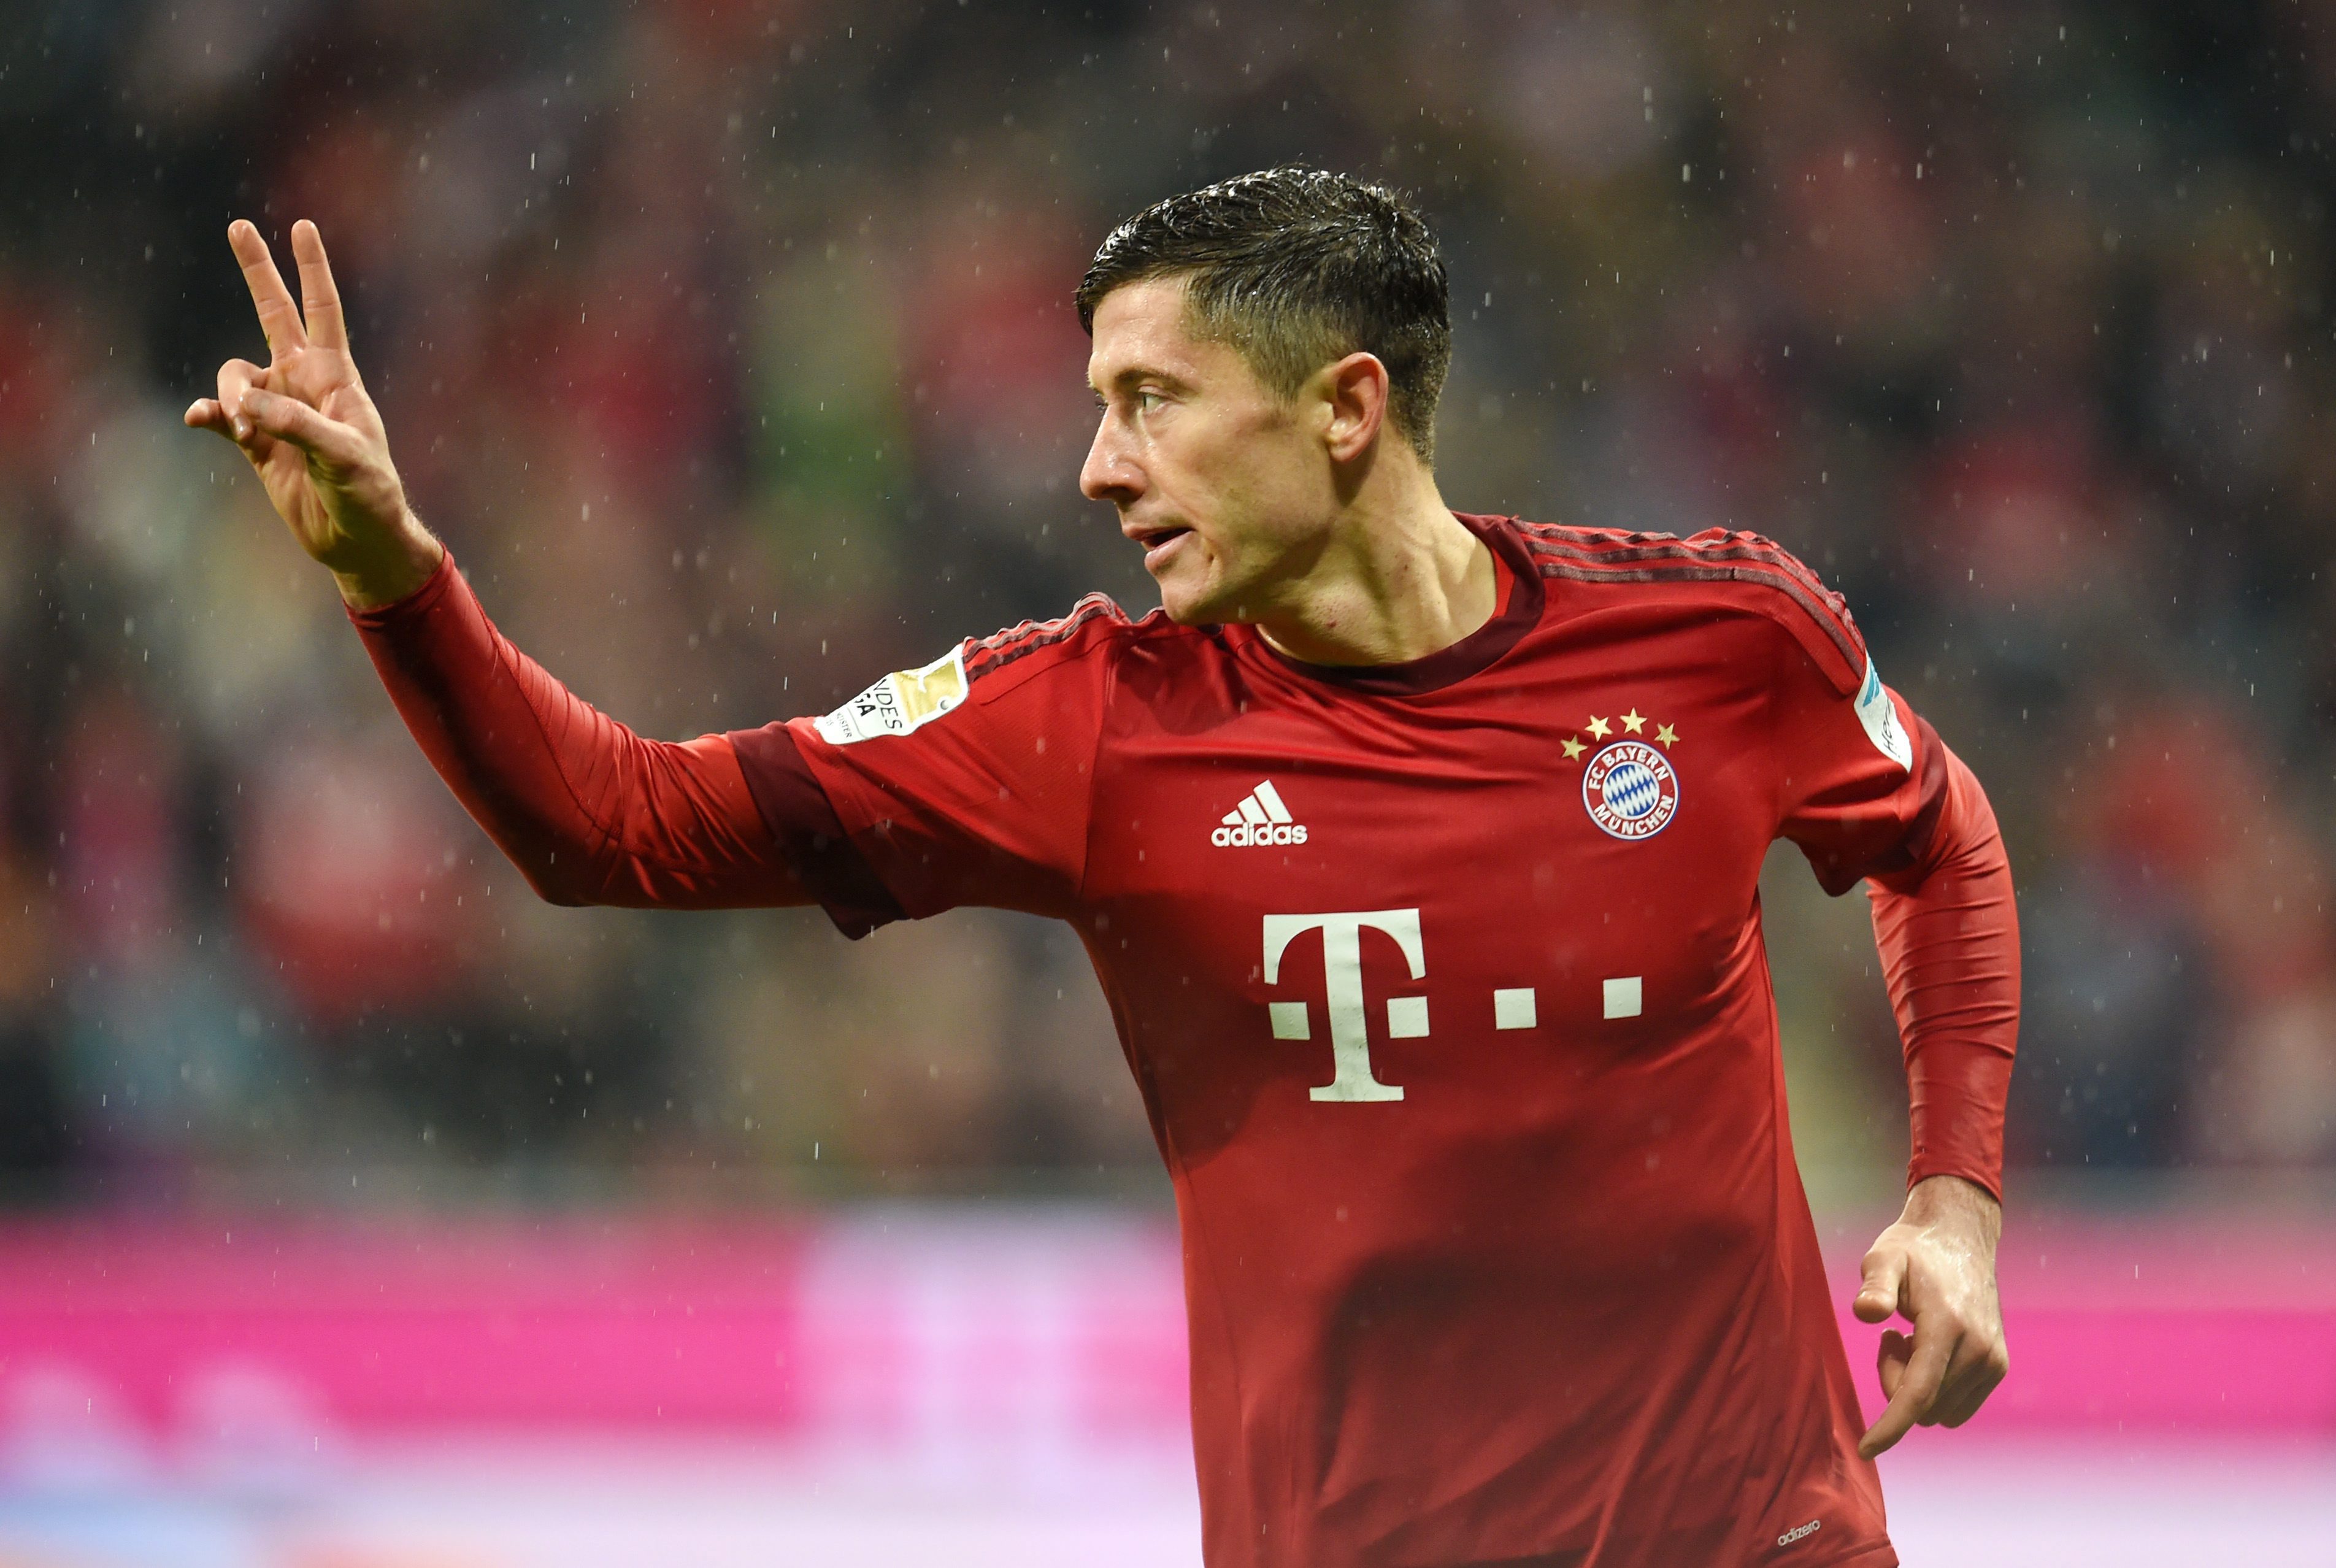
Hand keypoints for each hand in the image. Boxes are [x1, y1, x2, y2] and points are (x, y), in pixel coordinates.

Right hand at [184, 219, 442, 608]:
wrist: (356, 539)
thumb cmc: (368, 493)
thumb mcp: (344, 456)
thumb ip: (296, 425)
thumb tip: (245, 404)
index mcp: (335, 376)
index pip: (322, 310)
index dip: (312, 269)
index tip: (302, 226)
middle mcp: (303, 383)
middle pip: (274, 314)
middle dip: (258, 272)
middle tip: (239, 227)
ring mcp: (277, 410)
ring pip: (235, 375)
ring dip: (231, 396)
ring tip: (247, 431)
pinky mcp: (256, 442)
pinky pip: (220, 414)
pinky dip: (208, 413)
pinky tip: (201, 418)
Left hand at [1852, 1174, 2007, 1457]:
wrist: (1961, 1239)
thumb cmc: (1913, 1250)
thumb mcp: (1883, 1257)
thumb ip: (1875, 1285)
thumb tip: (1866, 1313)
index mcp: (1948, 1326)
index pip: (1918, 1393)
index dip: (1890, 1426)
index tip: (1865, 1449)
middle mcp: (1979, 1349)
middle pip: (1921, 1404)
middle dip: (1894, 1383)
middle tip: (1890, 1337)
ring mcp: (1993, 1361)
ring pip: (1938, 1411)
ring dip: (1914, 1387)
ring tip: (1910, 1338)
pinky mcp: (1998, 1367)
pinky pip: (1956, 1406)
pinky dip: (1934, 1388)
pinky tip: (1927, 1347)